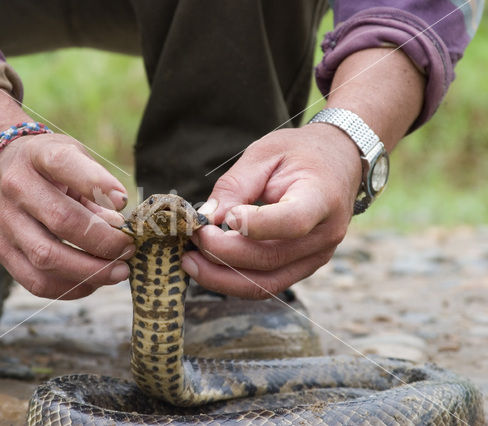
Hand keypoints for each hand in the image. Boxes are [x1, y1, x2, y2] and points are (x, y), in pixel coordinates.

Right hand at [0, 132, 133, 299]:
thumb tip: (117, 226)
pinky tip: (92, 282)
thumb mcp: (76, 159)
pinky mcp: (2, 250)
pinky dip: (69, 287)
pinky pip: (35, 281)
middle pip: (61, 220)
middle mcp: (16, 187)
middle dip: (103, 241)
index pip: (63, 164)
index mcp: (38, 155)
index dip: (96, 183)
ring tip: (118, 272)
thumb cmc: (52, 168)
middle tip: (128, 249)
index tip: (123, 201)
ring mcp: (5, 221)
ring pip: (46, 257)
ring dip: (90, 271)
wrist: (2, 169)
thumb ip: (97, 189)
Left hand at [181, 124, 360, 298]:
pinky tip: (207, 266)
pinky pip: (266, 284)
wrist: (338, 163)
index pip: (292, 222)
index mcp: (322, 197)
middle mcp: (325, 235)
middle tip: (193, 237)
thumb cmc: (300, 153)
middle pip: (270, 259)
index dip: (255, 225)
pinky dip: (232, 280)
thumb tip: (206, 218)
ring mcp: (316, 257)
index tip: (224, 217)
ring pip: (265, 283)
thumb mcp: (264, 153)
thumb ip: (235, 186)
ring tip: (189, 261)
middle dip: (222, 253)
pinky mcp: (302, 267)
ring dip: (221, 278)